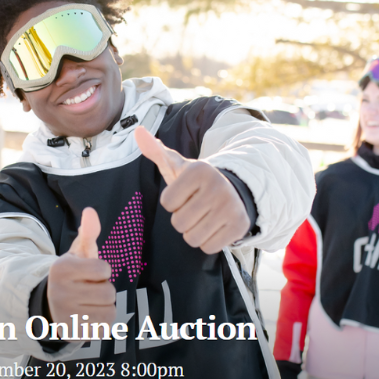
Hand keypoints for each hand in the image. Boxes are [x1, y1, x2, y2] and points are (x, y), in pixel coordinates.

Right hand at [47, 208, 115, 339]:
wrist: (50, 306)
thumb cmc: (72, 276)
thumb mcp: (77, 254)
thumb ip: (88, 233)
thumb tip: (91, 211)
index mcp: (61, 268)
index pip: (104, 268)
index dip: (102, 270)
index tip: (89, 272)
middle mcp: (60, 292)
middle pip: (109, 292)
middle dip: (104, 290)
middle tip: (89, 290)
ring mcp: (65, 315)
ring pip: (109, 311)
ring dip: (105, 307)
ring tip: (90, 303)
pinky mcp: (72, 333)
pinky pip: (104, 328)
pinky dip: (102, 322)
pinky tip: (89, 316)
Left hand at [134, 126, 249, 253]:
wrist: (233, 192)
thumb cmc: (195, 183)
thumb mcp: (176, 166)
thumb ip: (155, 151)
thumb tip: (137, 131)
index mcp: (199, 170)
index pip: (167, 203)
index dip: (172, 202)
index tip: (185, 194)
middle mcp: (218, 186)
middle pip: (179, 223)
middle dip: (182, 219)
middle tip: (195, 207)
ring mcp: (231, 207)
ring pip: (192, 238)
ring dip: (193, 232)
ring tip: (204, 217)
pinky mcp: (240, 226)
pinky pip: (208, 247)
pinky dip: (207, 241)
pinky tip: (214, 226)